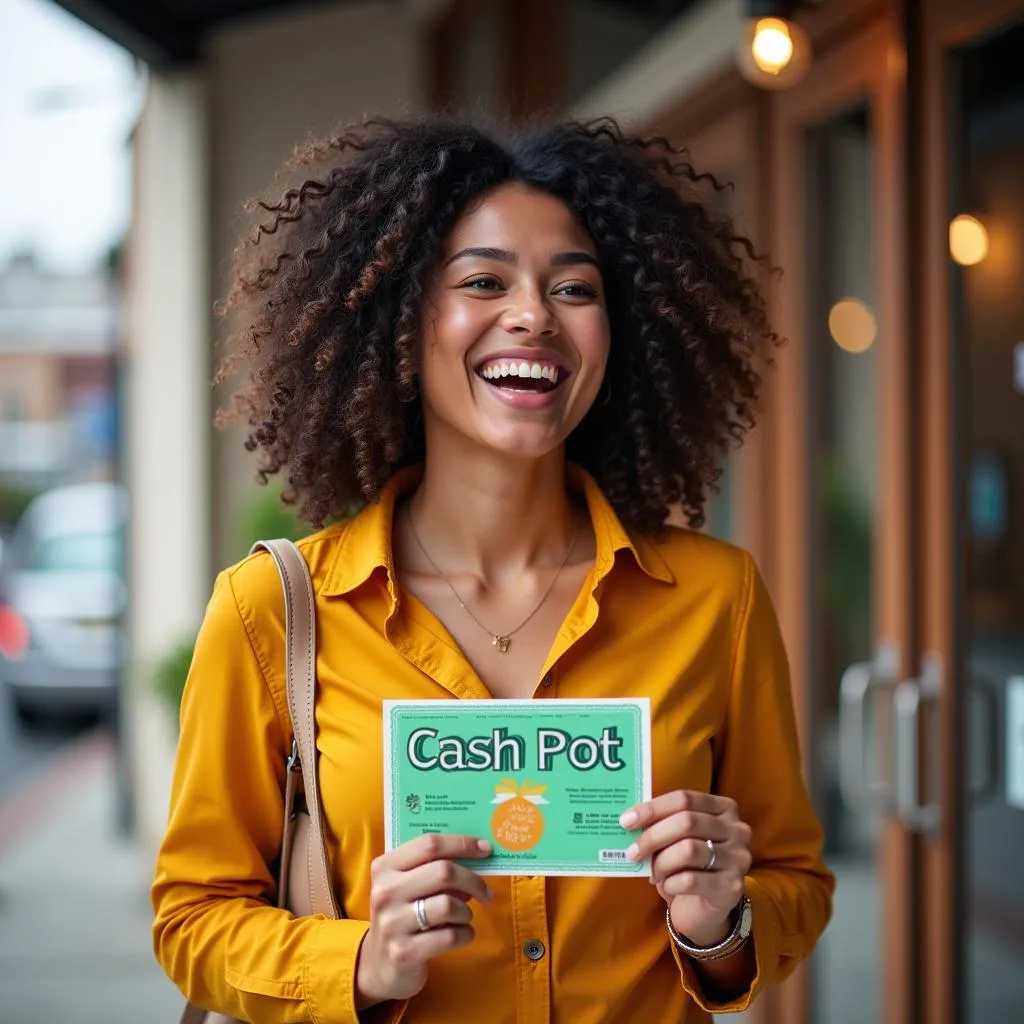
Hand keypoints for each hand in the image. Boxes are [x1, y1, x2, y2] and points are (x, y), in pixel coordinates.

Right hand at [356, 833, 493, 1006]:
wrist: (379, 966)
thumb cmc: (403, 915)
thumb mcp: (407, 887)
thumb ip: (433, 868)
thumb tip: (477, 855)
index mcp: (385, 867)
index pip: (429, 844)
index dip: (462, 843)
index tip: (485, 848)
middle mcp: (385, 892)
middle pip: (443, 872)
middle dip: (473, 880)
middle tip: (486, 892)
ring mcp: (392, 923)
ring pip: (448, 905)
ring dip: (466, 912)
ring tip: (463, 918)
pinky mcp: (404, 953)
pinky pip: (450, 936)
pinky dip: (465, 934)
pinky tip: (461, 935)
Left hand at [620, 791, 751, 947]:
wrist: (706, 909)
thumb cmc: (688, 866)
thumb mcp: (678, 838)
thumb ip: (664, 823)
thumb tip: (629, 819)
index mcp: (724, 808)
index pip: (684, 799)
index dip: (652, 808)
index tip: (626, 821)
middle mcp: (737, 830)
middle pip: (687, 822)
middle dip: (653, 836)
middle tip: (632, 852)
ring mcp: (738, 858)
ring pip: (688, 850)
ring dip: (661, 862)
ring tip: (653, 873)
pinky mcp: (732, 887)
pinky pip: (691, 880)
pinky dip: (670, 883)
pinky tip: (666, 886)